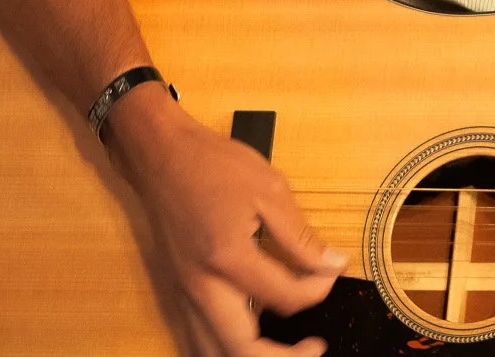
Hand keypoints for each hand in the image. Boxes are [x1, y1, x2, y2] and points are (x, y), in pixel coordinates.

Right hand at [104, 86, 344, 355]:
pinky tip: (253, 334)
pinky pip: (198, 337)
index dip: (319, 289)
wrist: (162, 156)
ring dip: (251, 356)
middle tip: (314, 346)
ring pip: (211, 352)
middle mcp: (200, 287)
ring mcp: (183, 294)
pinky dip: (227, 346)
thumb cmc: (215, 166)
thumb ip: (301, 237)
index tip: (332, 270)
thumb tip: (333, 265)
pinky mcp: (178, 293)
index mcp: (227, 259)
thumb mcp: (270, 190)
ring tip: (286, 349)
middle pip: (240, 349)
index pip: (284, 297)